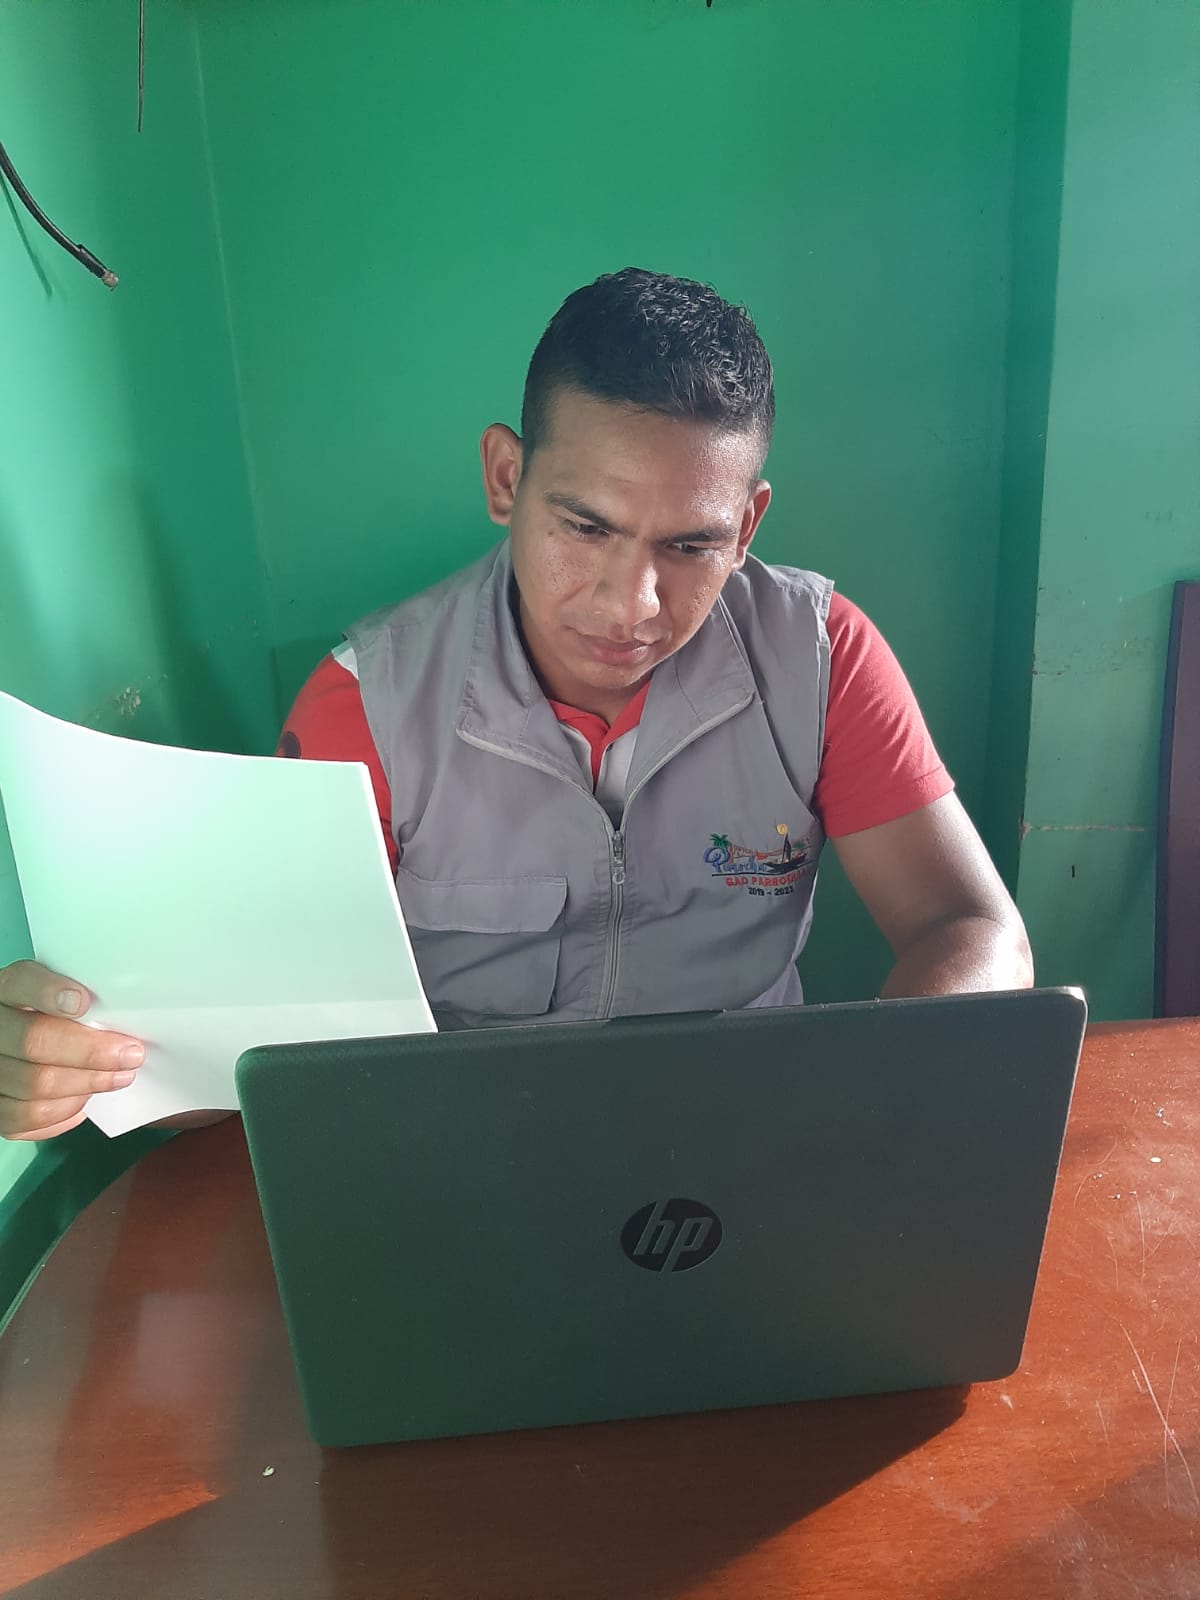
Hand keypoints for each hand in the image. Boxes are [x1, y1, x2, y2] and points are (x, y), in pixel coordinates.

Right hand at [0, 961, 144, 1139]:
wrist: (28, 1046)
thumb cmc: (56, 1019)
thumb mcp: (65, 995)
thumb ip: (84, 999)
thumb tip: (126, 1014)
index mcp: (8, 990)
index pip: (21, 982)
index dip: (48, 992)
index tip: (82, 1001)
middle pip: (32, 1041)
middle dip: (90, 1052)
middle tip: (129, 1054)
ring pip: (35, 1084)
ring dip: (87, 1083)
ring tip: (116, 1077)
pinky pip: (28, 1117)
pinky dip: (66, 1110)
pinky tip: (86, 1098)